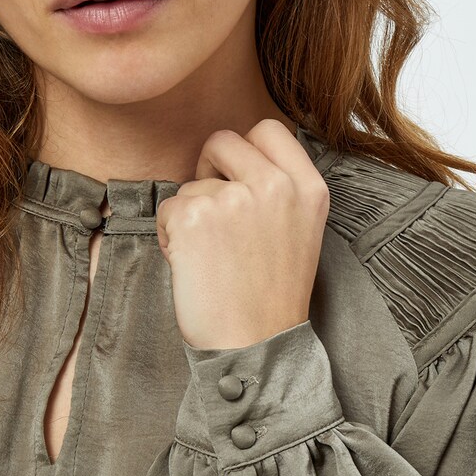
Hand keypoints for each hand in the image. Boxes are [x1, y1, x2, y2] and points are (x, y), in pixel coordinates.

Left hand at [156, 119, 329, 349]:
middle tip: (213, 213)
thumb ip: (279, 190)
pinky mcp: (195, 216)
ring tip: (210, 258)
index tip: (236, 176)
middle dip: (208, 171)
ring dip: (190, 215)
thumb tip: (234, 160)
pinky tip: (193, 267)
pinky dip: (171, 236)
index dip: (244, 149)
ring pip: (190, 183)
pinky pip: (167, 209)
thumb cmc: (270, 298)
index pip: (268, 129)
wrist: (254, 346)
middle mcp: (275, 185)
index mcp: (308, 188)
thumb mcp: (300, 232)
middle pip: (222, 141)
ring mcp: (234, 198)